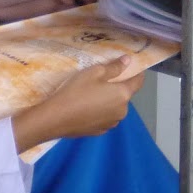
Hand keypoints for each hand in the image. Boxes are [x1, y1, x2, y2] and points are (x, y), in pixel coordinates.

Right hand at [10, 58, 142, 151]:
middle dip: (118, 87)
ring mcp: (110, 124)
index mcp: (123, 95)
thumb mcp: (95, 72)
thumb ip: (114, 67)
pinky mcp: (98, 132)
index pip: (138, 82)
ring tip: (93, 94)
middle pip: (125, 95)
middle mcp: (122, 111)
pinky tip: (87, 108)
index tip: (132, 67)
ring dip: (109, 101)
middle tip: (103, 80)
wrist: (54, 119)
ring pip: (114, 108)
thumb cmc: (76, 92)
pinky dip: (100, 112)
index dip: (137, 73)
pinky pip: (104, 117)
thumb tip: (128, 60)